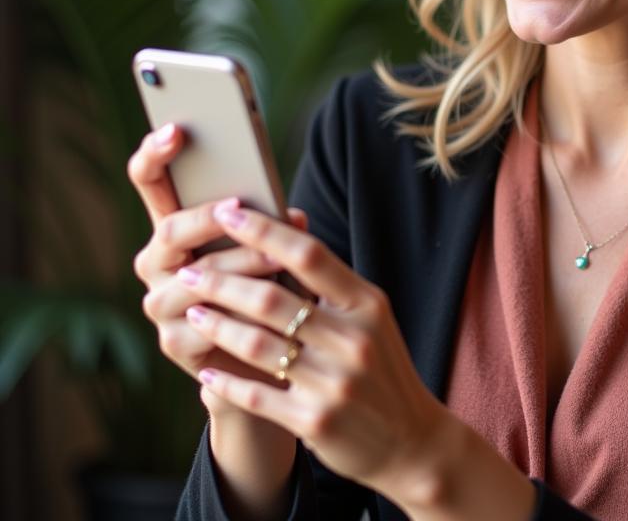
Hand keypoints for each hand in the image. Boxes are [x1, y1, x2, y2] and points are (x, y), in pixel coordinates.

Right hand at [127, 124, 309, 418]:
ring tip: (280, 261)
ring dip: (241, 265)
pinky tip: (269, 312)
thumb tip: (292, 216)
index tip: (177, 129)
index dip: (155, 154)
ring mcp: (160, 302)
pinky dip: (241, 314)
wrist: (267, 352)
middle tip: (240, 206)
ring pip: (197, 276)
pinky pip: (206, 323)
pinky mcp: (175, 343)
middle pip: (170, 229)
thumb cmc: (270, 282)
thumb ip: (268, 225)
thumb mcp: (269, 245)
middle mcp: (157, 261)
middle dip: (210, 217)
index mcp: (174, 225)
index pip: (148, 181)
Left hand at [178, 203, 450, 502]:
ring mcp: (334, 382)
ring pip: (257, 344)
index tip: (229, 213)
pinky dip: (226, 381)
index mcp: (366, 304)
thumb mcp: (370, 317)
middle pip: (272, 298)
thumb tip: (286, 232)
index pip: (309, 255)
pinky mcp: (315, 421)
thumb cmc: (381, 367)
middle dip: (222, 282)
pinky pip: (257, 395)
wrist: (411, 439)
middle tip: (189, 271)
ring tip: (193, 311)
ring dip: (216, 326)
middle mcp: (352, 339)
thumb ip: (332, 283)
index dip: (265, 231)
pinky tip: (206, 371)